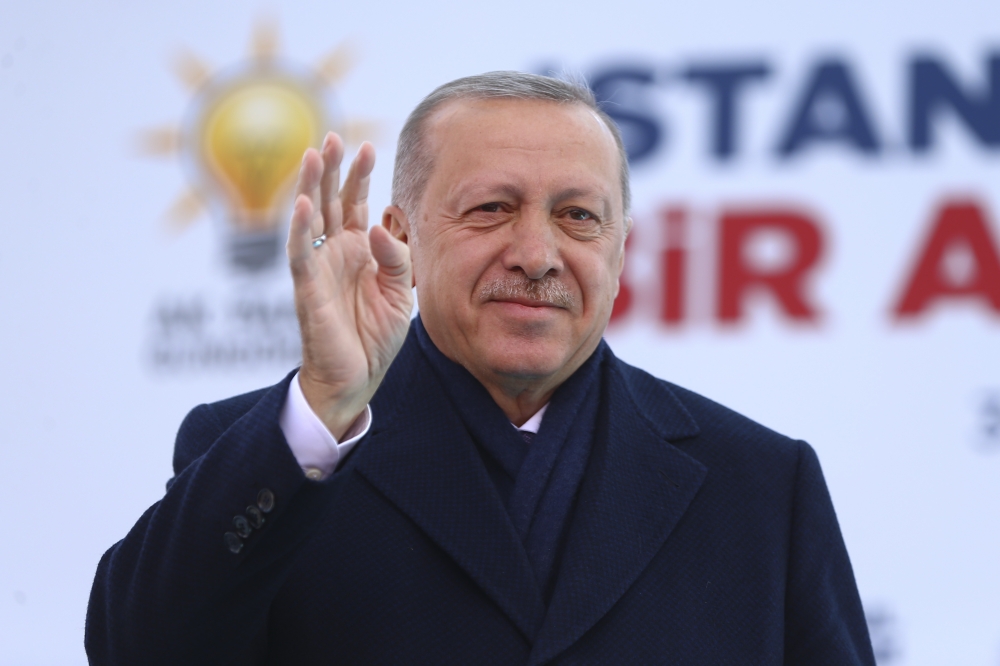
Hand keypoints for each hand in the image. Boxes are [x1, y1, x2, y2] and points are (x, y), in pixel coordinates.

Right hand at [287, 133, 412, 438]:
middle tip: (332, 136)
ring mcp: (319, 268)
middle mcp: (336, 253)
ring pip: (311, 219)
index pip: (356, 204)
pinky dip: (300, 229)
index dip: (360, 176)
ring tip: (313, 154)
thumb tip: (380, 226)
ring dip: (311, 186)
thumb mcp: (401, 293)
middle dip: (332, 168)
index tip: (368, 147)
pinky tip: (304, 203)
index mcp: (359, 250)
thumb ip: (397, 258)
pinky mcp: (308, 289)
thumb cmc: (376, 336)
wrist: (357, 378)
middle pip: (331, 201)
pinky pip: (301, 254)